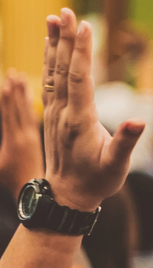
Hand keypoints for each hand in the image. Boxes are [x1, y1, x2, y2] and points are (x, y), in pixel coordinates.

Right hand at [0, 74, 38, 197]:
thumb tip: (8, 131)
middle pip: (18, 108)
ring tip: (21, 77)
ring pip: (26, 111)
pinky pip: (30, 118)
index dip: (6, 98)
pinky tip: (29, 95)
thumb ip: (4, 143)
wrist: (35, 196)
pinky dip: (27, 104)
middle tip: (13, 71)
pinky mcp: (34, 140)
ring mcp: (31, 137)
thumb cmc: (12, 183)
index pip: (9, 114)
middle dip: (14, 89)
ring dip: (22, 93)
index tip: (6, 81)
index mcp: (15, 141)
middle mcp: (25, 136)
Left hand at [41, 11, 143, 213]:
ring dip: (53, 44)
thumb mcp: (116, 166)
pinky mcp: (51, 113)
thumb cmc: (97, 181)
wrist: (67, 196)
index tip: (84, 27)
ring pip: (52, 70)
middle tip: (66, 11)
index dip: (81, 52)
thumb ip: (126, 142)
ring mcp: (53, 112)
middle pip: (63, 68)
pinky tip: (50, 46)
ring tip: (53, 19)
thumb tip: (139, 122)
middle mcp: (61, 111)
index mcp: (78, 120)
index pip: (79, 78)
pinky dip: (49, 59)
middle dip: (65, 39)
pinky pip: (49, 80)